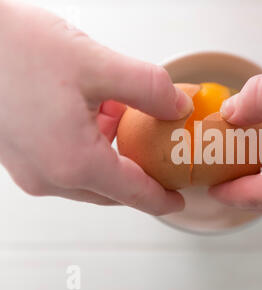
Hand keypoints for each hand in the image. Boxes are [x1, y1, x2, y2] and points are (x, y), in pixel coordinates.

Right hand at [0, 1, 192, 214]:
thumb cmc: (13, 49)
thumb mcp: (97, 64)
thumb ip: (149, 89)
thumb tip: (177, 107)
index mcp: (72, 162)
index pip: (132, 193)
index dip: (160, 199)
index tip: (178, 201)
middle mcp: (48, 176)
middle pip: (111, 189)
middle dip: (139, 172)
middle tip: (162, 152)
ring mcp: (29, 169)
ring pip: (89, 175)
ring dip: (114, 153)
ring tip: (124, 116)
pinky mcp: (19, 155)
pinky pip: (67, 163)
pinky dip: (90, 146)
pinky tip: (95, 112)